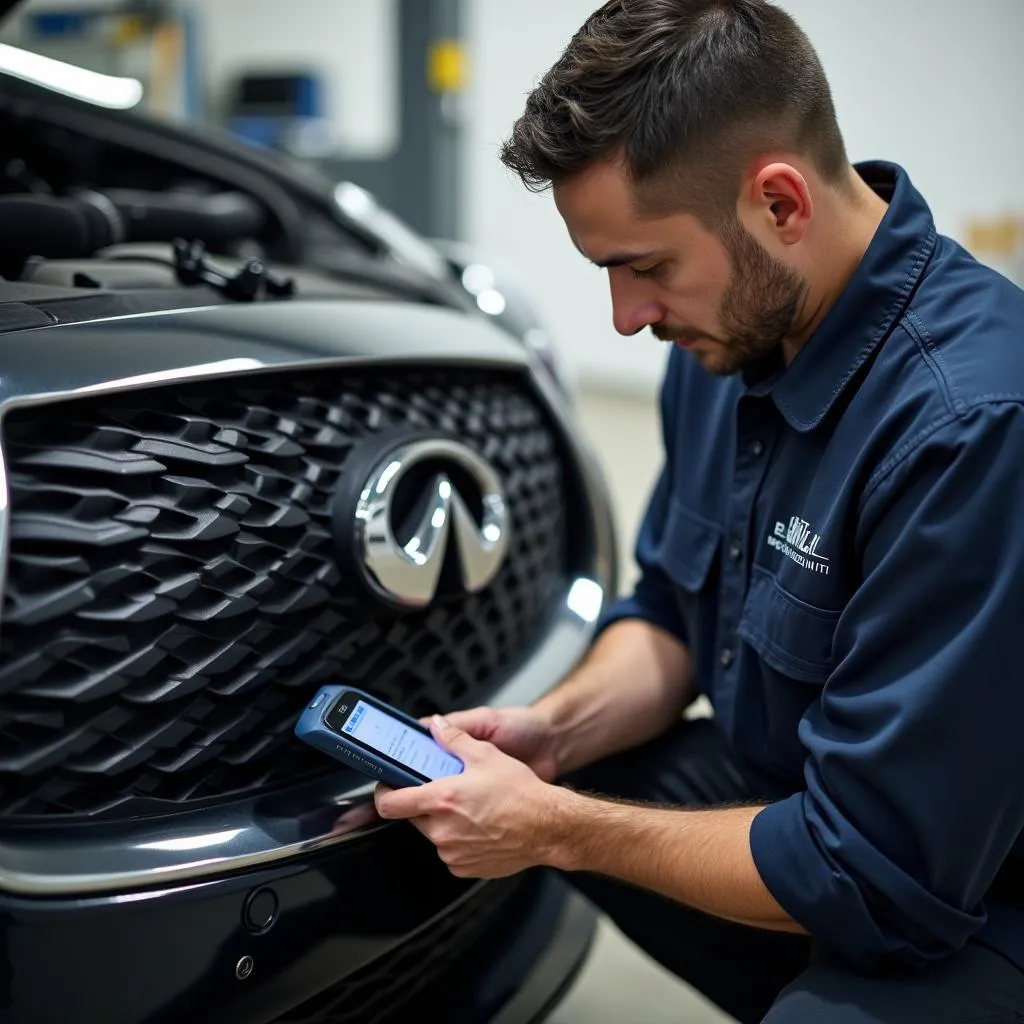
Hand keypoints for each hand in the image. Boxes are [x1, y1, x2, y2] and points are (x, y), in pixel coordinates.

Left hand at [374, 715, 566, 877]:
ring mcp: (452, 852)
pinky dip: (459, 840)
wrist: (547, 826)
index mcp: (442, 800)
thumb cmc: (521, 793)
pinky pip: (450, 851)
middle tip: (446, 791)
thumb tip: (437, 727)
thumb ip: (455, 739)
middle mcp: (442, 830)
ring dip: (443, 821)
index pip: (390, 804)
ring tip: (470, 809)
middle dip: (424, 803)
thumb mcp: (486, 755)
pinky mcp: (464, 867)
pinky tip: (480, 826)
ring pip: (434, 834)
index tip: (387, 787)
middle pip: (414, 816)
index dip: (384, 794)